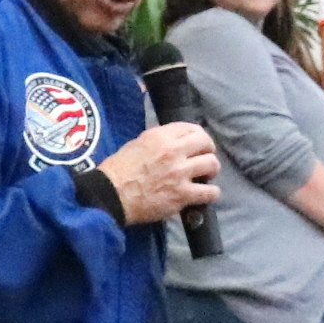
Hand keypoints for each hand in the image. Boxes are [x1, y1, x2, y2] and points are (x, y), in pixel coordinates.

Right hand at [99, 119, 219, 226]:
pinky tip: (205, 194)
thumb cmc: (118, 170)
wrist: (111, 195)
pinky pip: (210, 192)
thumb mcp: (137, 144)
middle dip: (208, 150)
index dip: (198, 136)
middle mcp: (173, 151)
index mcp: (160, 137)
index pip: (191, 128)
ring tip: (205, 177)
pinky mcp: (182, 194)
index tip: (198, 144)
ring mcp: (180, 173)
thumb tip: (174, 144)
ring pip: (212, 165)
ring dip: (211, 171)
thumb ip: (158, 142)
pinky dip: (211, 193)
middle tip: (204, 159)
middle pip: (206, 142)